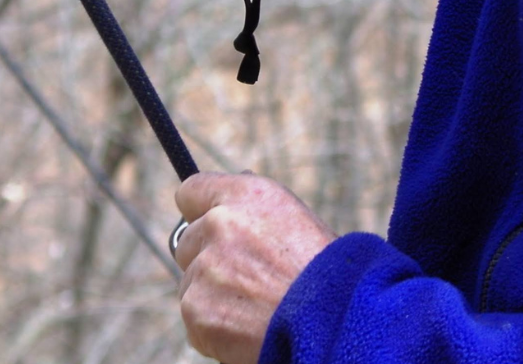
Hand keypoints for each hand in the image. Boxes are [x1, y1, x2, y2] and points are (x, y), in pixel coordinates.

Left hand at [173, 173, 336, 362]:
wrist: (335, 324)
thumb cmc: (327, 276)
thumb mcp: (298, 224)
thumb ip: (254, 213)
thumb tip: (224, 207)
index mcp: (250, 195)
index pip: (191, 191)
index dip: (200, 212)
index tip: (207, 226)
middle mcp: (221, 224)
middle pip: (187, 242)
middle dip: (208, 260)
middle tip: (246, 281)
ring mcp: (205, 267)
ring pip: (192, 283)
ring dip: (213, 297)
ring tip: (256, 309)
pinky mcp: (197, 309)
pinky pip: (195, 320)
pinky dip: (215, 330)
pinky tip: (248, 330)